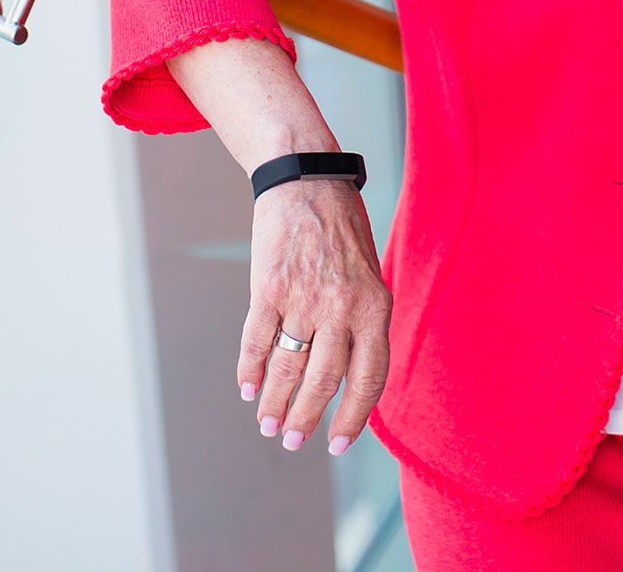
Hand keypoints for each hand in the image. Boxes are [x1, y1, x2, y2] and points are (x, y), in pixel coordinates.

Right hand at [241, 178, 388, 455]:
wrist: (305, 179)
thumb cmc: (340, 228)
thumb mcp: (369, 273)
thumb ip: (362, 321)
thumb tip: (349, 375)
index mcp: (375, 306)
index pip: (368, 378)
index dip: (353, 417)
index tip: (338, 444)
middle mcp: (342, 307)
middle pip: (324, 381)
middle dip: (306, 418)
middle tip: (292, 441)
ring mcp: (304, 298)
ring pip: (288, 367)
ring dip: (275, 402)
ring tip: (267, 425)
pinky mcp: (268, 287)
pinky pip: (257, 340)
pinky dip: (250, 370)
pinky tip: (248, 389)